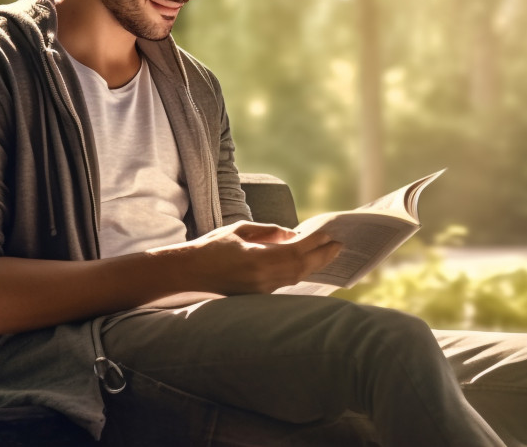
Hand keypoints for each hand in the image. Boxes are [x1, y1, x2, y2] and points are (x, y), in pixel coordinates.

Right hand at [148, 221, 341, 294]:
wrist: (186, 274)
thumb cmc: (210, 248)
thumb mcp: (240, 230)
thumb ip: (268, 232)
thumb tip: (292, 234)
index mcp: (258, 259)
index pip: (297, 251)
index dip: (316, 243)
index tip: (330, 234)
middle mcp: (262, 278)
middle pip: (302, 268)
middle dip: (322, 256)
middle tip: (339, 246)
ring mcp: (260, 290)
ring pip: (295, 278)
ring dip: (313, 265)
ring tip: (328, 254)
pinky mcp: (256, 296)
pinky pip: (284, 283)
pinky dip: (299, 272)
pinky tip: (306, 264)